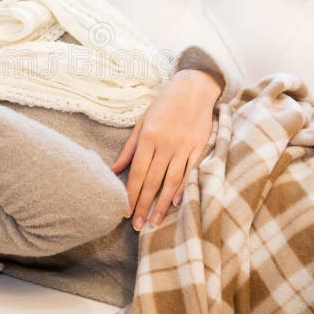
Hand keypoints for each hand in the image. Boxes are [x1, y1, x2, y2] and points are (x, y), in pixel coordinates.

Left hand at [111, 69, 219, 229]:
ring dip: (162, 204)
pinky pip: (189, 172)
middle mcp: (166, 143)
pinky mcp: (199, 148)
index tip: (125, 211)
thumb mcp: (142, 122)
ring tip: (155, 222)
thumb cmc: (164, 105)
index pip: (137, 172)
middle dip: (144, 205)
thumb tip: (114, 169)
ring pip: (171, 181)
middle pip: (152, 180)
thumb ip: (129, 148)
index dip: (131, 194)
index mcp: (148, 136)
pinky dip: (182, 189)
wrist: (194, 88)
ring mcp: (184, 146)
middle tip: (138, 225)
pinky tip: (175, 204)